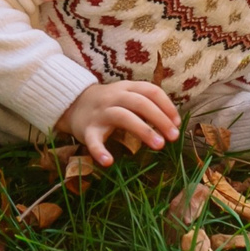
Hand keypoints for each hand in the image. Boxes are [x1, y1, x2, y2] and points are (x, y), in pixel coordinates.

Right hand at [56, 80, 181, 166]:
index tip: (177, 123)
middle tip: (173, 137)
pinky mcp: (87, 129)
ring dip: (143, 130)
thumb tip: (173, 123)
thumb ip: (147, 104)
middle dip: (160, 119)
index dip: (167, 106)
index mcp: (127, 88)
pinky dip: (100, 151)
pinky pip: (93, 140)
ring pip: (123, 117)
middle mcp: (114, 97)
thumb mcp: (127, 96)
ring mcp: (100, 113)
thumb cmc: (109, 104)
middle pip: (140, 103)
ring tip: (159, 146)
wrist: (73, 104)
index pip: (151, 91)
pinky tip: (108, 162)